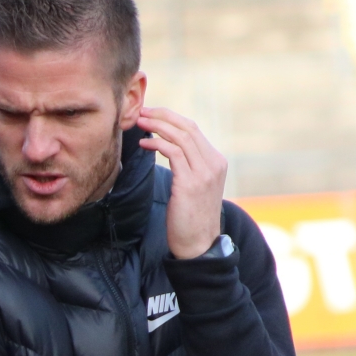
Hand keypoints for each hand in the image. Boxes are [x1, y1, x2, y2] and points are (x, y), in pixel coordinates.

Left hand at [136, 107, 227, 259]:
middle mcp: (214, 163)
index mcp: (216, 161)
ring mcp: (204, 172)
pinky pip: (173, 153)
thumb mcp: (194, 186)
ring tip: (139, 123)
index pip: (193, 130)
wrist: (198, 244)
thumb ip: (188, 166)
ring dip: (157, 126)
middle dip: (162, 116)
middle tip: (141, 111)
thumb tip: (169, 149)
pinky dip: (157, 144)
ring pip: (180, 136)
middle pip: (187, 127)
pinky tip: (144, 144)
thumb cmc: (190, 217)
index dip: (171, 118)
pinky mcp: (191, 182)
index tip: (151, 114)